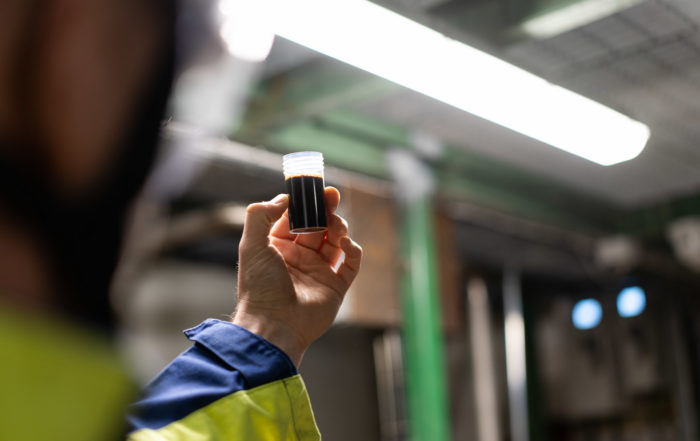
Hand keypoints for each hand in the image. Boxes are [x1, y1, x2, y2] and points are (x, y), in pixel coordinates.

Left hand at [232, 187, 361, 365]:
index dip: (304, 203)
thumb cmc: (259, 287)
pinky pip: (350, 263)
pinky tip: (345, 243)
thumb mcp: (251, 245)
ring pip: (335, 241)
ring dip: (339, 227)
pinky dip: (352, 249)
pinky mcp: (336, 287)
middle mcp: (299, 259)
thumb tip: (283, 198)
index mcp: (277, 249)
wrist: (274, 325)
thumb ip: (260, 215)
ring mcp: (318, 273)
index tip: (312, 188)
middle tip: (332, 195)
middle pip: (318, 227)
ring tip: (336, 224)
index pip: (294, 219)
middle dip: (325, 209)